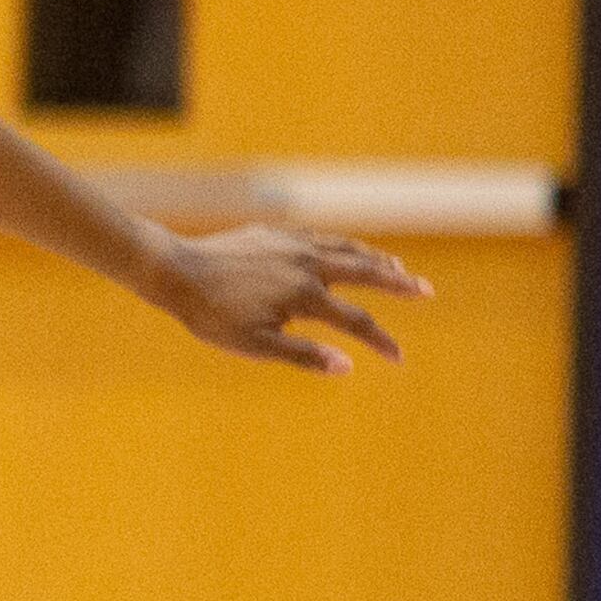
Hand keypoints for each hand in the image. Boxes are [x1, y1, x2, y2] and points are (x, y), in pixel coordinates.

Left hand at [149, 224, 429, 373]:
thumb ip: (303, 355)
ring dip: (375, 259)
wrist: (174, 269)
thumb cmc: (211, 314)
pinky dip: (342, 244)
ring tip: (396, 268)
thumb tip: (348, 367)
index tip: (398, 357)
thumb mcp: (254, 344)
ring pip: (346, 248)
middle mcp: (308, 263)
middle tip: (426, 290)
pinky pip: (320, 236)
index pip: (356, 321)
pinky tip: (344, 250)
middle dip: (398, 284)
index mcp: (306, 295)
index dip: (381, 341)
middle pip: (366, 272)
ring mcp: (292, 244)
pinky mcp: (275, 233)